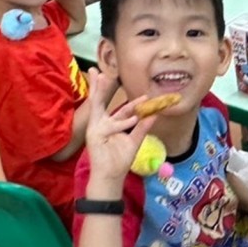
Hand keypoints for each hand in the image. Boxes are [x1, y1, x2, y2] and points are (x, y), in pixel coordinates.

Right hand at [84, 68, 155, 190]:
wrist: (112, 176)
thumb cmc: (120, 160)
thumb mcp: (135, 140)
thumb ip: (143, 127)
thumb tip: (154, 114)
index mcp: (109, 124)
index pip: (117, 108)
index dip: (130, 101)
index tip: (145, 95)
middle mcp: (100, 123)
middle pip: (98, 101)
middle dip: (97, 86)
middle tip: (97, 70)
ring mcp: (95, 128)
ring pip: (98, 106)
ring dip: (102, 92)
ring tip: (120, 85)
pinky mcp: (93, 134)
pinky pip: (109, 125)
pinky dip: (121, 123)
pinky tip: (133, 120)